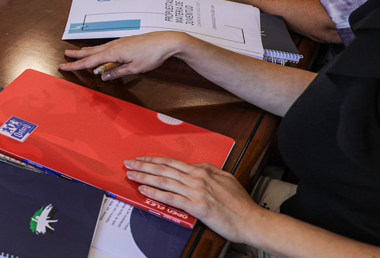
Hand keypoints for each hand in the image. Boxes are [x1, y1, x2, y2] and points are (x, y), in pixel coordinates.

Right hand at [60, 31, 188, 80]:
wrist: (166, 42)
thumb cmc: (151, 55)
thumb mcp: (134, 68)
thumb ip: (117, 72)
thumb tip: (103, 77)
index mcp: (113, 53)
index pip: (90, 61)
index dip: (76, 65)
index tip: (64, 66)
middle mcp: (113, 46)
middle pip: (91, 52)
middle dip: (77, 55)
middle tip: (65, 56)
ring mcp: (119, 42)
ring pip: (98, 48)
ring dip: (86, 52)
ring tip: (77, 53)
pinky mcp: (125, 42)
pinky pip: (106, 47)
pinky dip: (98, 50)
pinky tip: (99, 53)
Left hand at [124, 156, 263, 243]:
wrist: (250, 220)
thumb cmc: (240, 203)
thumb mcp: (226, 178)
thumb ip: (210, 171)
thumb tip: (197, 167)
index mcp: (203, 171)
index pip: (173, 163)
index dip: (155, 160)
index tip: (142, 159)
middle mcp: (197, 179)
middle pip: (164, 169)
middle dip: (144, 166)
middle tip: (128, 164)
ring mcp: (196, 192)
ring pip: (164, 182)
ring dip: (145, 178)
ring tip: (131, 175)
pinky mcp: (196, 207)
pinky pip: (171, 199)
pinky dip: (155, 194)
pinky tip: (144, 191)